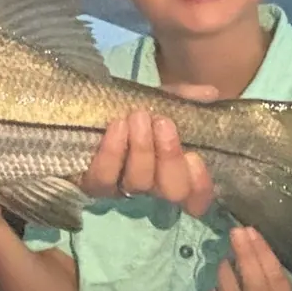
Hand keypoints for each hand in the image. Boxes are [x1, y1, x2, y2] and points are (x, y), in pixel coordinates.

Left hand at [77, 98, 218, 215]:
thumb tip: (211, 92)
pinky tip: (117, 126)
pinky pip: (104, 178)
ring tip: (138, 117)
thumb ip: (184, 97)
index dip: (200, 186)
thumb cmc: (128, 109)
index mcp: (172, 171)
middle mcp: (150, 186)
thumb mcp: (158, 100)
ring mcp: (120, 188)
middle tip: (163, 123)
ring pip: (139, 183)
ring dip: (142, 149)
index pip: (196, 198)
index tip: (195, 156)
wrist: (80, 108)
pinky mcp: (92, 184)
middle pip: (171, 191)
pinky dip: (113, 152)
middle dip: (170, 158)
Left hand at [203, 226, 291, 290]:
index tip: (250, 230)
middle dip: (244, 254)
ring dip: (225, 271)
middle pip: (253, 284)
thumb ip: (267, 268)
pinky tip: (217, 288)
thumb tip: (245, 235)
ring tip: (226, 261)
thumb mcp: (281, 288)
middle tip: (235, 233)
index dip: (261, 251)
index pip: (274, 276)